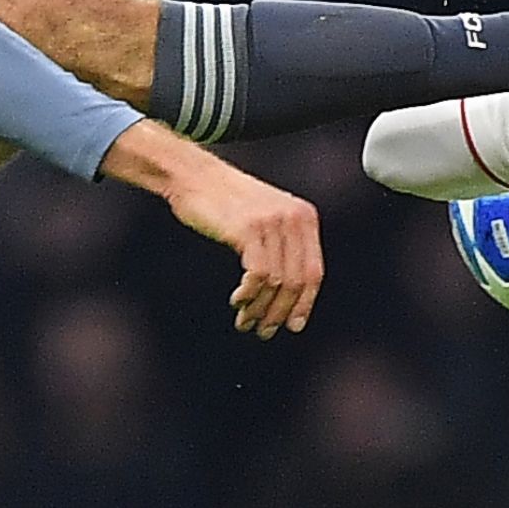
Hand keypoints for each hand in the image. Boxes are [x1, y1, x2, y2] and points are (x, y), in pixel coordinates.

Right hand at [165, 155, 323, 340]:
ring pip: (276, 282)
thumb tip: (290, 296)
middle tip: (264, 330)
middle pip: (296, 281)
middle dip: (280, 312)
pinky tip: (238, 301)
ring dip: (260, 308)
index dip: (304, 304)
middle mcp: (293, 218)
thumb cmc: (226, 201)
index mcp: (304, 216)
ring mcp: (272, 222)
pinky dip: (248, 294)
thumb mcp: (267, 216)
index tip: (294, 325)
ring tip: (246, 321)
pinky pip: (257, 275)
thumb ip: (283, 245)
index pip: (313, 272)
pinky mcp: (249, 229)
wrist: (194, 177)